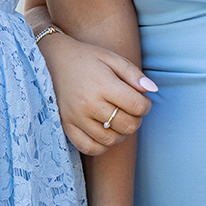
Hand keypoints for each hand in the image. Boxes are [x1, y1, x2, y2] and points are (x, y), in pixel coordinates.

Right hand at [39, 31, 155, 154]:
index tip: (142, 100)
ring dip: (121, 133)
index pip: (137, 106)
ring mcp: (76, 117)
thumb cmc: (87, 58)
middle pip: (127, 125)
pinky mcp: (66, 125)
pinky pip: (89, 148)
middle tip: (131, 110)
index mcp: (103, 84)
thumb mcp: (112, 58)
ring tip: (118, 120)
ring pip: (110, 139)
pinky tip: (104, 133)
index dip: (146, 105)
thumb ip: (134, 74)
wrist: (52, 59)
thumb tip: (153, 91)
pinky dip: (101, 146)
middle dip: (136, 120)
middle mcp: (89, 103)